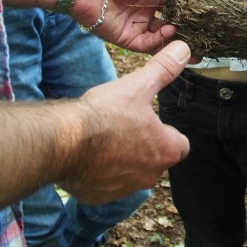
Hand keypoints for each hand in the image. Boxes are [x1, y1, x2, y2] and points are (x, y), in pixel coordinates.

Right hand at [57, 41, 191, 202]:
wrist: (62, 141)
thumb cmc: (103, 114)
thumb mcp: (137, 86)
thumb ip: (163, 70)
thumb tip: (184, 50)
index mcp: (165, 151)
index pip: (180, 145)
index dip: (167, 132)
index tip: (151, 122)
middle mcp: (149, 176)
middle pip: (155, 160)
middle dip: (143, 146)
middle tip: (124, 127)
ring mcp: (124, 189)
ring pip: (130, 174)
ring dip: (122, 160)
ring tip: (104, 139)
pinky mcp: (99, 196)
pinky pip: (106, 185)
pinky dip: (100, 173)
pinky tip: (88, 156)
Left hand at [73, 0, 201, 53]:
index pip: (176, 8)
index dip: (190, 12)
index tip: (206, 16)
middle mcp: (146, 13)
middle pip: (172, 27)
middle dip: (187, 33)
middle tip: (205, 36)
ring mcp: (137, 27)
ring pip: (162, 39)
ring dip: (177, 39)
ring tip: (192, 38)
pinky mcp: (127, 40)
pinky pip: (148, 46)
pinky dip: (160, 41)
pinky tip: (170, 32)